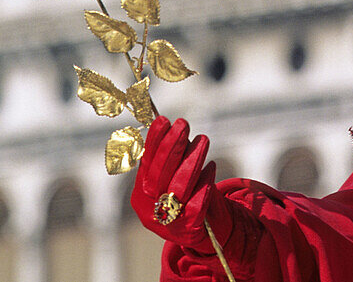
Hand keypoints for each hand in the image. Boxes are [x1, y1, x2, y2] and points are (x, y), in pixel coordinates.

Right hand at [131, 116, 226, 251]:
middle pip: (159, 176)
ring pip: (178, 187)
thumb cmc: (187, 195)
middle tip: (183, 124)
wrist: (202, 232)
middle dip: (171, 147)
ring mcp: (168, 223)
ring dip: (191, 160)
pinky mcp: (189, 230)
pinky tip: (211, 167)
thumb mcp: (173, 177)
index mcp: (140, 195)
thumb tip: (167, 124)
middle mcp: (149, 211)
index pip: (146, 165)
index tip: (163, 119)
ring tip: (203, 139)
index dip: (153, 142)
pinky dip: (204, 183)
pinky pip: (197, 204)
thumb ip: (169, 158)